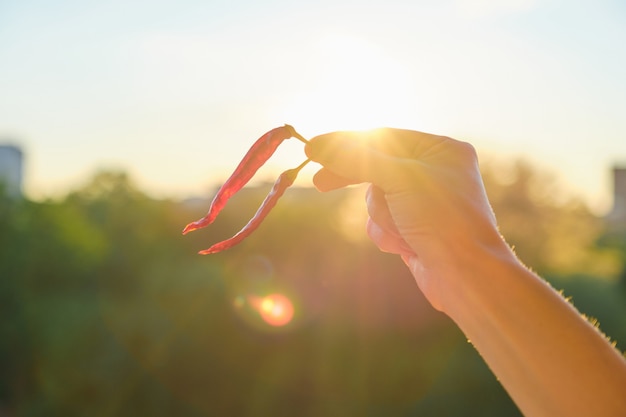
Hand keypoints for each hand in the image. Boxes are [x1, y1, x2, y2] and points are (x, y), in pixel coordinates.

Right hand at [305, 128, 510, 310]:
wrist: (465, 276)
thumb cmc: (442, 219)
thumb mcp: (397, 179)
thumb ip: (355, 159)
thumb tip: (316, 145)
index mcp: (441, 149)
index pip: (383, 136)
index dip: (346, 143)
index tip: (313, 150)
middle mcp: (435, 171)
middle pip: (376, 167)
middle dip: (355, 181)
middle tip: (319, 183)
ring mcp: (423, 202)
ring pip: (376, 198)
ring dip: (382, 216)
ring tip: (402, 229)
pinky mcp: (415, 228)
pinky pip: (383, 222)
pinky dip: (387, 234)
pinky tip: (405, 247)